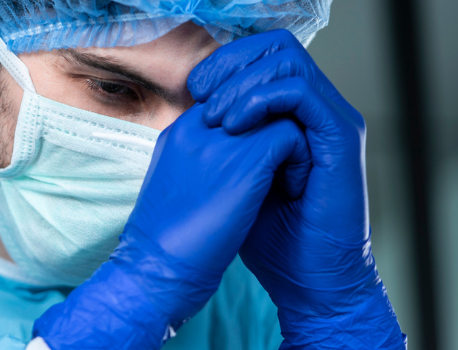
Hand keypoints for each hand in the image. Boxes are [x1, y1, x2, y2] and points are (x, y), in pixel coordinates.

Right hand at [32, 103, 310, 348]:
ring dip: (289, 140)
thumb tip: (227, 166)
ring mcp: (220, 139)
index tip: (262, 161)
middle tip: (284, 162)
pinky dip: (300, 159)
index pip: (226, 101)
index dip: (251, 125)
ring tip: (288, 176)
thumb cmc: (166, 245)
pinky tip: (293, 189)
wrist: (157, 270)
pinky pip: (291, 134)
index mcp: (178, 134)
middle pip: (250, 96)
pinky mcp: (246, 158)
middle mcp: (197, 127)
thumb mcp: (175, 190)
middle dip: (273, 124)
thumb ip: (197, 165)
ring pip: (274, 110)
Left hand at [188, 29, 406, 348]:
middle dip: (232, 64)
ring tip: (218, 116)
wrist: (304, 278)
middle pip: (276, 48)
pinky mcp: (340, 139)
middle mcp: (313, 113)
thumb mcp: (233, 175)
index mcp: (291, 117)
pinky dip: (263, 100)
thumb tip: (194, 110)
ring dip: (243, 83)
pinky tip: (235, 125)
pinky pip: (301, 94)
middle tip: (202, 93)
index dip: (224, 64)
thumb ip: (224, 140)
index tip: (194, 90)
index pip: (261, 58)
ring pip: (288, 63)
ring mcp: (329, 122)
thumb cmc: (267, 236)